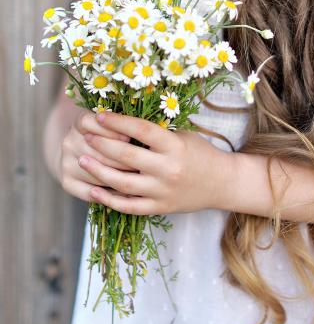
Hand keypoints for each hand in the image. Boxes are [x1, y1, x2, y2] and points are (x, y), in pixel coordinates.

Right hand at [58, 108, 131, 202]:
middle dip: (122, 158)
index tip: (129, 137)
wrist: (79, 152)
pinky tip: (126, 193)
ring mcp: (65, 163)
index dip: (110, 131)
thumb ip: (120, 125)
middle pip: (95, 150)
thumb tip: (136, 134)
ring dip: (119, 176)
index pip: (89, 123)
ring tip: (139, 179)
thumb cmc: (106, 135)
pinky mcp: (67, 182)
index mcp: (79, 122)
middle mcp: (68, 142)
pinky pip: (89, 192)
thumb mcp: (110, 124)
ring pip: (95, 172)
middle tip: (143, 164)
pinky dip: (109, 194)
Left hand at [78, 111, 234, 215]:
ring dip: (98, 170)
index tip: (99, 115)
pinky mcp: (160, 208)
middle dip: (101, 144)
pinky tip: (94, 190)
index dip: (118, 122)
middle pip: (126, 156)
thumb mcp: (182, 136)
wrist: (222, 183)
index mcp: (175, 146)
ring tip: (81, 160)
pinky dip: (109, 200)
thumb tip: (121, 121)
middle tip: (85, 136)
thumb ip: (155, 133)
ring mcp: (162, 191)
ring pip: (122, 182)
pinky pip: (129, 206)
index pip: (141, 129)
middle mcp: (168, 169)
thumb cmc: (200, 153)